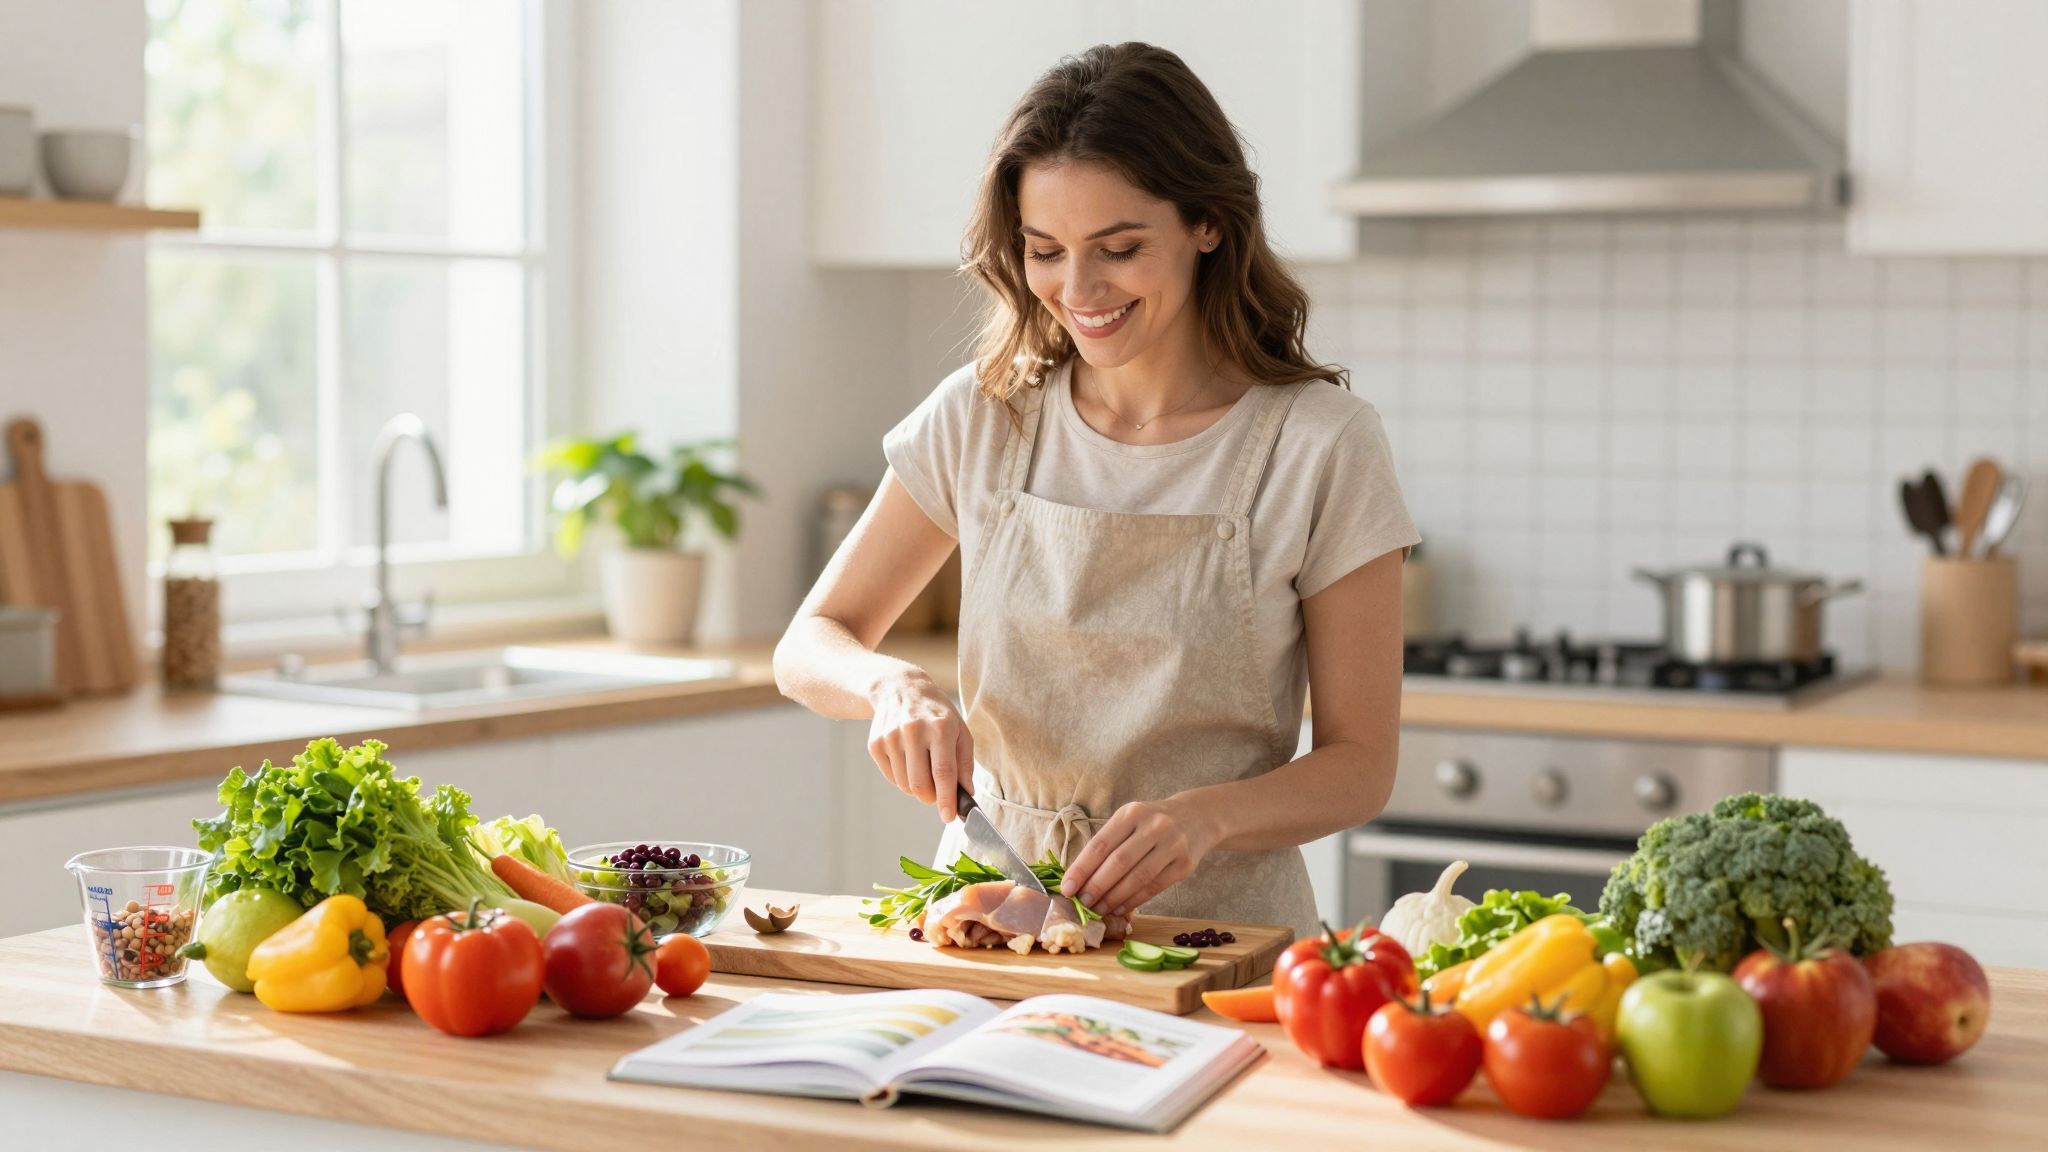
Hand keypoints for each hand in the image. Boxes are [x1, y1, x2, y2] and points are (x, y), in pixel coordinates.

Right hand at [867, 670, 972, 822]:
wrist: (900, 688)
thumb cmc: (937, 714)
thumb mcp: (960, 731)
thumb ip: (965, 764)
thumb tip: (966, 794)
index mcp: (940, 727)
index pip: (943, 772)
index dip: (946, 799)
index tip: (949, 817)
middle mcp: (913, 730)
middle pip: (920, 784)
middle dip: (931, 798)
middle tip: (937, 795)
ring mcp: (891, 737)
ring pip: (905, 785)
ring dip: (917, 788)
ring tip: (923, 769)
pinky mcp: (875, 744)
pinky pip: (891, 778)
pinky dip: (903, 778)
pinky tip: (908, 760)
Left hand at [1058, 797, 1217, 918]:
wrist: (1196, 817)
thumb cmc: (1151, 823)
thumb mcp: (1130, 821)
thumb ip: (1108, 845)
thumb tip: (1079, 879)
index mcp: (1132, 813)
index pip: (1101, 844)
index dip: (1082, 869)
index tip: (1067, 888)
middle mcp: (1154, 825)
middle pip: (1119, 862)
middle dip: (1096, 886)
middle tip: (1082, 904)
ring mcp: (1173, 844)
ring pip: (1138, 878)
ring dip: (1114, 898)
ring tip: (1099, 910)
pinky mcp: (1185, 864)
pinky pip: (1154, 887)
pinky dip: (1134, 901)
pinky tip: (1120, 908)